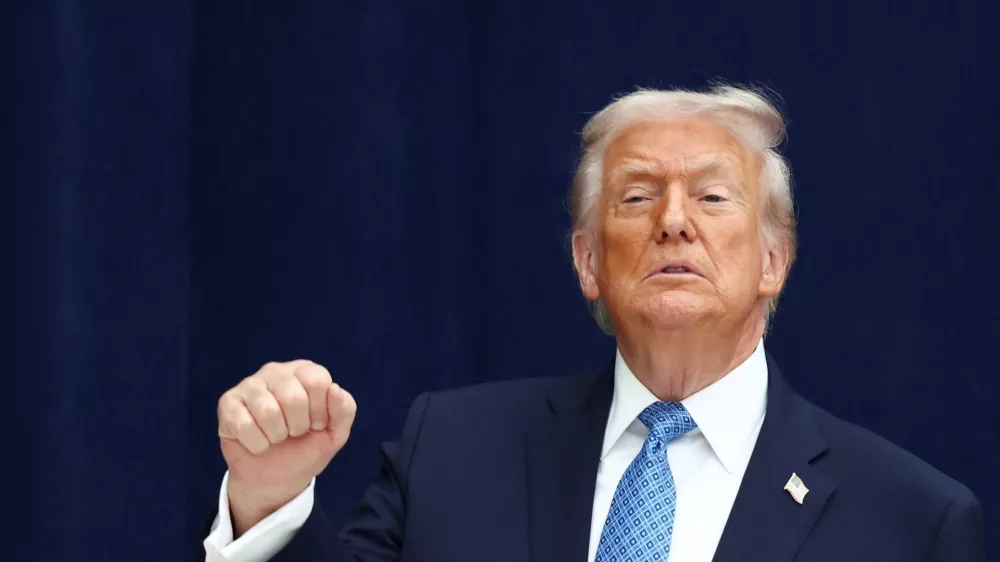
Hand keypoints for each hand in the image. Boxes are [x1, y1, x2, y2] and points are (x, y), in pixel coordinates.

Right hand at [217, 360, 356, 534]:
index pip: (318, 382)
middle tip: (293, 433)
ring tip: (276, 437)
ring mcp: (249, 385)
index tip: (315, 425)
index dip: (319, 412)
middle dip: (297, 427)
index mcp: (305, 371)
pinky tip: (257, 442)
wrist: (275, 480)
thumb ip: (344, 410)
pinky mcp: (228, 403)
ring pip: (268, 412)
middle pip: (293, 397)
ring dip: (276, 437)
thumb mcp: (334, 434)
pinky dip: (256, 444)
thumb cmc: (305, 449)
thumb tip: (335, 389)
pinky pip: (244, 425)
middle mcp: (276, 371)